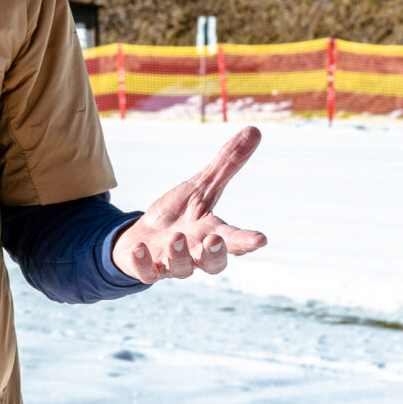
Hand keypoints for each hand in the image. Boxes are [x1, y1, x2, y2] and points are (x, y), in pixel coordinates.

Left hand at [111, 126, 267, 282]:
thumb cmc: (179, 215)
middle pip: (213, 263)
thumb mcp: (201, 186)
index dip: (247, 241)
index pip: (235, 240)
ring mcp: (171, 263)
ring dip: (179, 254)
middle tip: (214, 240)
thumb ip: (227, 164)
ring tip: (176, 237)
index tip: (261, 239)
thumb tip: (255, 130)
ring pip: (181, 268)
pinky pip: (146, 273)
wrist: (144, 238)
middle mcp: (195, 253)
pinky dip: (143, 263)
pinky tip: (140, 248)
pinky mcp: (146, 268)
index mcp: (212, 233)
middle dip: (215, 254)